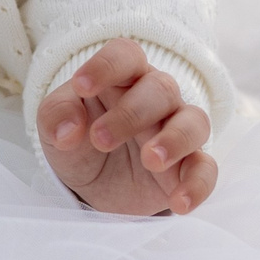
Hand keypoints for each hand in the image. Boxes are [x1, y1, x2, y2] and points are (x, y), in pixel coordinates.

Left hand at [36, 40, 216, 216]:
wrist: (93, 184)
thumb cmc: (80, 139)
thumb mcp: (54, 127)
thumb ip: (56, 116)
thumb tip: (68, 130)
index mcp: (123, 77)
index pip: (125, 55)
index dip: (106, 65)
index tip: (81, 87)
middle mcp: (156, 98)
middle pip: (161, 89)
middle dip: (131, 113)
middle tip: (100, 139)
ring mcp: (177, 131)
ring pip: (194, 121)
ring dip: (175, 139)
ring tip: (150, 161)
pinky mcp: (188, 167)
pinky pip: (206, 169)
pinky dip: (197, 184)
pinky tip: (180, 203)